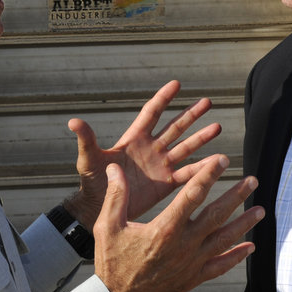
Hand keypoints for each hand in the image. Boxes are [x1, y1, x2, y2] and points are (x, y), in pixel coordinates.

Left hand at [64, 80, 220, 227]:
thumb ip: (86, 140)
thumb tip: (73, 122)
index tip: (177, 83)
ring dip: (201, 138)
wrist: (99, 208)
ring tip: (217, 127)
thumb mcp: (88, 159)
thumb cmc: (91, 181)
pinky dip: (201, 169)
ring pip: (185, 148)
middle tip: (207, 102)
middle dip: (190, 115)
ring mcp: (160, 166)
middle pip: (175, 127)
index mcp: (134, 138)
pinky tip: (216, 163)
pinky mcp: (166, 184)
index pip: (151, 113)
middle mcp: (151, 149)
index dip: (163, 98)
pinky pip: (187, 174)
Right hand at [92, 155, 262, 291]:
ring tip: (260, 210)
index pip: (192, 195)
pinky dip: (236, 256)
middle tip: (252, 180)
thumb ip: (116, 196)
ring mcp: (192, 263)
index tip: (222, 160)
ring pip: (224, 239)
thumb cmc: (112, 263)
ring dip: (244, 224)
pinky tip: (250, 246)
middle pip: (216, 215)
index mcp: (165, 229)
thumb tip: (114, 168)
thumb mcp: (108, 226)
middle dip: (236, 195)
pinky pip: (220, 266)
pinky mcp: (193, 278)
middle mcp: (184, 245)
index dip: (208, 174)